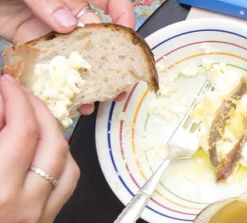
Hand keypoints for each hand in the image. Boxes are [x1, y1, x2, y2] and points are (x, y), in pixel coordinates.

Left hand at [0, 0, 135, 114]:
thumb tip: (69, 23)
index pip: (111, 1)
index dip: (124, 18)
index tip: (126, 39)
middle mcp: (65, 5)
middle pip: (95, 33)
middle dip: (107, 60)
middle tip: (114, 82)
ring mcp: (47, 22)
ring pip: (73, 52)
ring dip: (82, 77)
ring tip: (87, 97)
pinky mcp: (28, 37)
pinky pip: (45, 60)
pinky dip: (53, 78)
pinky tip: (60, 93)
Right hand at [0, 75, 79, 222]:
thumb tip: (3, 112)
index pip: (23, 130)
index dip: (16, 99)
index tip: (6, 83)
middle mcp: (26, 206)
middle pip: (53, 143)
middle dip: (39, 110)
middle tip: (21, 94)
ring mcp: (39, 220)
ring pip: (69, 166)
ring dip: (55, 135)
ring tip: (33, 119)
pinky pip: (65, 188)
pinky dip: (59, 162)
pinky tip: (41, 150)